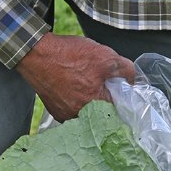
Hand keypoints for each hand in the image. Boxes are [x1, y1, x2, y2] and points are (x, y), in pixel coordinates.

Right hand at [16, 33, 135, 121]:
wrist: (37, 54)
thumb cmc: (70, 56)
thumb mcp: (105, 56)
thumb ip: (126, 70)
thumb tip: (133, 80)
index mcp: (96, 106)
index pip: (120, 109)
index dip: (122, 96)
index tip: (119, 87)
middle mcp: (80, 117)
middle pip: (103, 112)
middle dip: (105, 97)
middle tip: (100, 81)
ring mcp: (65, 116)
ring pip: (87, 112)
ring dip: (90, 99)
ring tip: (84, 81)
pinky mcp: (55, 111)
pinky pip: (73, 110)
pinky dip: (76, 99)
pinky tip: (73, 85)